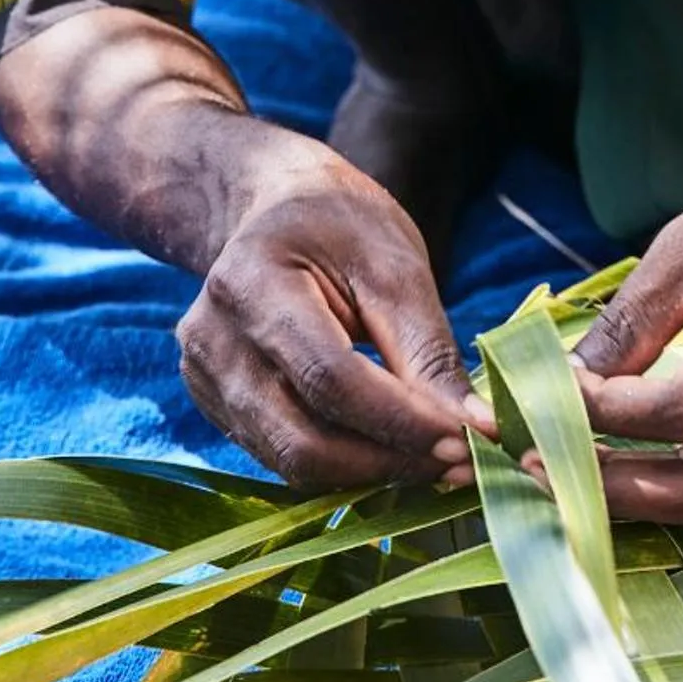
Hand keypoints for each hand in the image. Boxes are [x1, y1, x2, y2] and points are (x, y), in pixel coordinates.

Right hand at [177, 176, 491, 491]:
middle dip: (389, 461)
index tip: (469, 439)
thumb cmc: (339, 225)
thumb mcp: (395, 266)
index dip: (401, 422)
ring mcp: (203, 378)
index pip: (328, 378)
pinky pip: (282, 457)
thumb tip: (479, 429)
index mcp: (251, 282)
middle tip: (462, 462)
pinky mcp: (213, 404)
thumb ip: (429, 351)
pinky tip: (389, 447)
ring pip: (292, 461)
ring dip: (372, 472)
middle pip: (302, 439)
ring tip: (434, 457)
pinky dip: (344, 465)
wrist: (270, 209)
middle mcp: (212, 339)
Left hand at [572, 97, 682, 524]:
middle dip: (612, 487)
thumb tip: (566, 381)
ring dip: (639, 491)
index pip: (677, 413)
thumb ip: (632, 320)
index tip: (546, 390)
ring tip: (568, 464)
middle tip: (538, 464)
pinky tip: (621, 450)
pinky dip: (672, 471)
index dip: (602, 413)